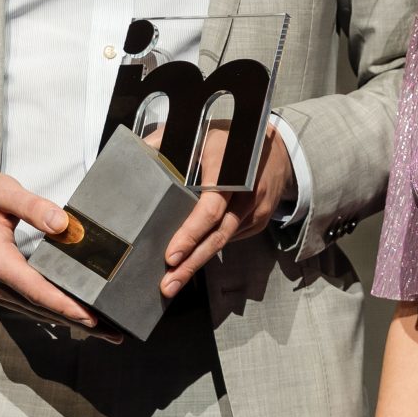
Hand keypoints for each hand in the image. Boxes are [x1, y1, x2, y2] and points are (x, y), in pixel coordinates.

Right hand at [0, 170, 95, 329]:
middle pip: (43, 309)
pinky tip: (77, 315)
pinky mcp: (3, 290)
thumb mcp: (2, 191)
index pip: (38, 290)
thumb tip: (62, 224)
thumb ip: (32, 205)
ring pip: (40, 312)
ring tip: (105, 330)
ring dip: (71, 321)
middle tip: (114, 332)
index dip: (66, 306)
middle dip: (79, 321)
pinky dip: (57, 313)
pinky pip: (33, 307)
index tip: (92, 317)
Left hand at [156, 121, 293, 298]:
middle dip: (191, 263)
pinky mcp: (260, 220)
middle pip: (217, 235)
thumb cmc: (232, 140)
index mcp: (228, 166)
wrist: (279, 148)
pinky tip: (191, 262)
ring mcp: (256, 208)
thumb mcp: (201, 131)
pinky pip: (231, 239)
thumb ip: (168, 139)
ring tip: (173, 281)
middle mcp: (247, 191)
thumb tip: (138, 150)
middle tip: (168, 284)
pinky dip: (211, 251)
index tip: (171, 255)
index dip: (190, 233)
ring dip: (197, 263)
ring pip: (223, 242)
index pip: (210, 207)